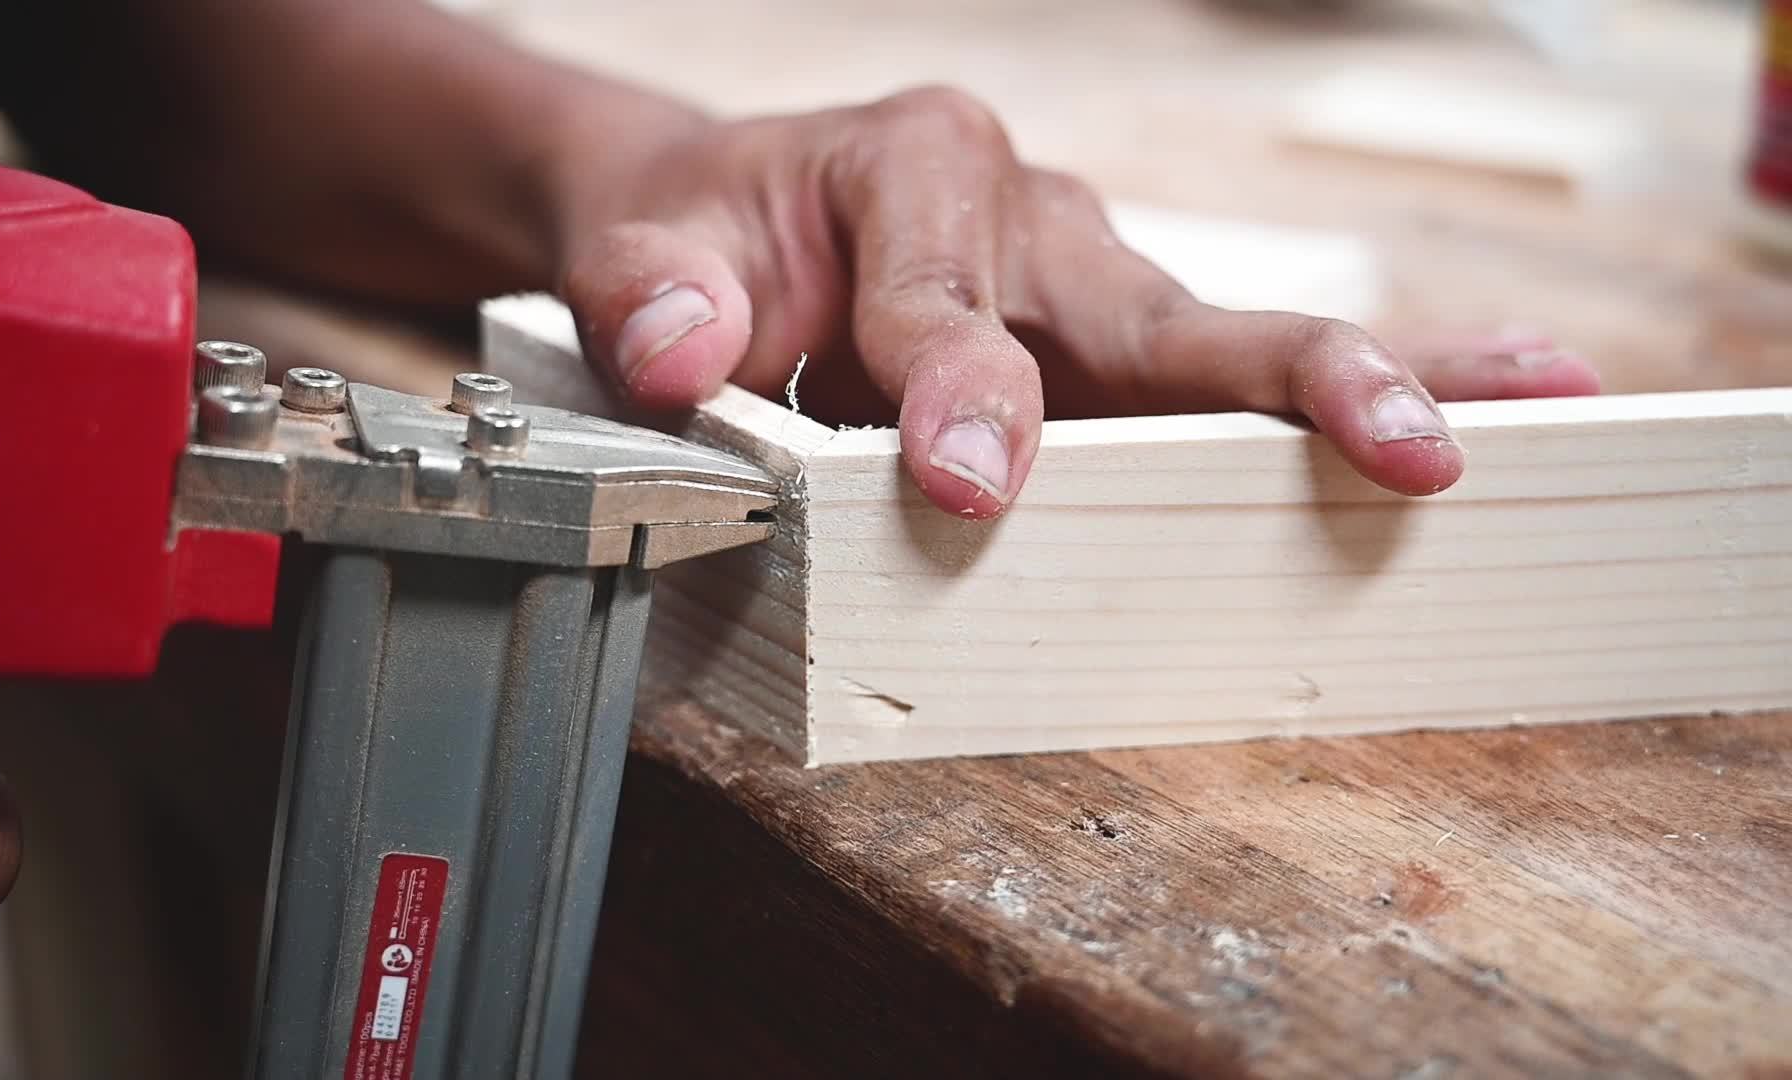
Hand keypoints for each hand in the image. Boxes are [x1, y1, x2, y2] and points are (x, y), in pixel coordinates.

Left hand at [555, 86, 1600, 518]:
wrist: (721, 218)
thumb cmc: (703, 233)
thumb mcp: (643, 250)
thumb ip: (652, 293)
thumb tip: (675, 355)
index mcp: (918, 167)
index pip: (951, 303)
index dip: (963, 393)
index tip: (969, 488)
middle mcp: (1031, 218)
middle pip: (1169, 311)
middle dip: (1287, 381)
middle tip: (1400, 442)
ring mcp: (1088, 288)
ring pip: (1233, 351)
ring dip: (1378, 389)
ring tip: (1532, 415)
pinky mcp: (1110, 356)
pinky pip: (1223, 393)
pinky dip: (1345, 409)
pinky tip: (1473, 424)